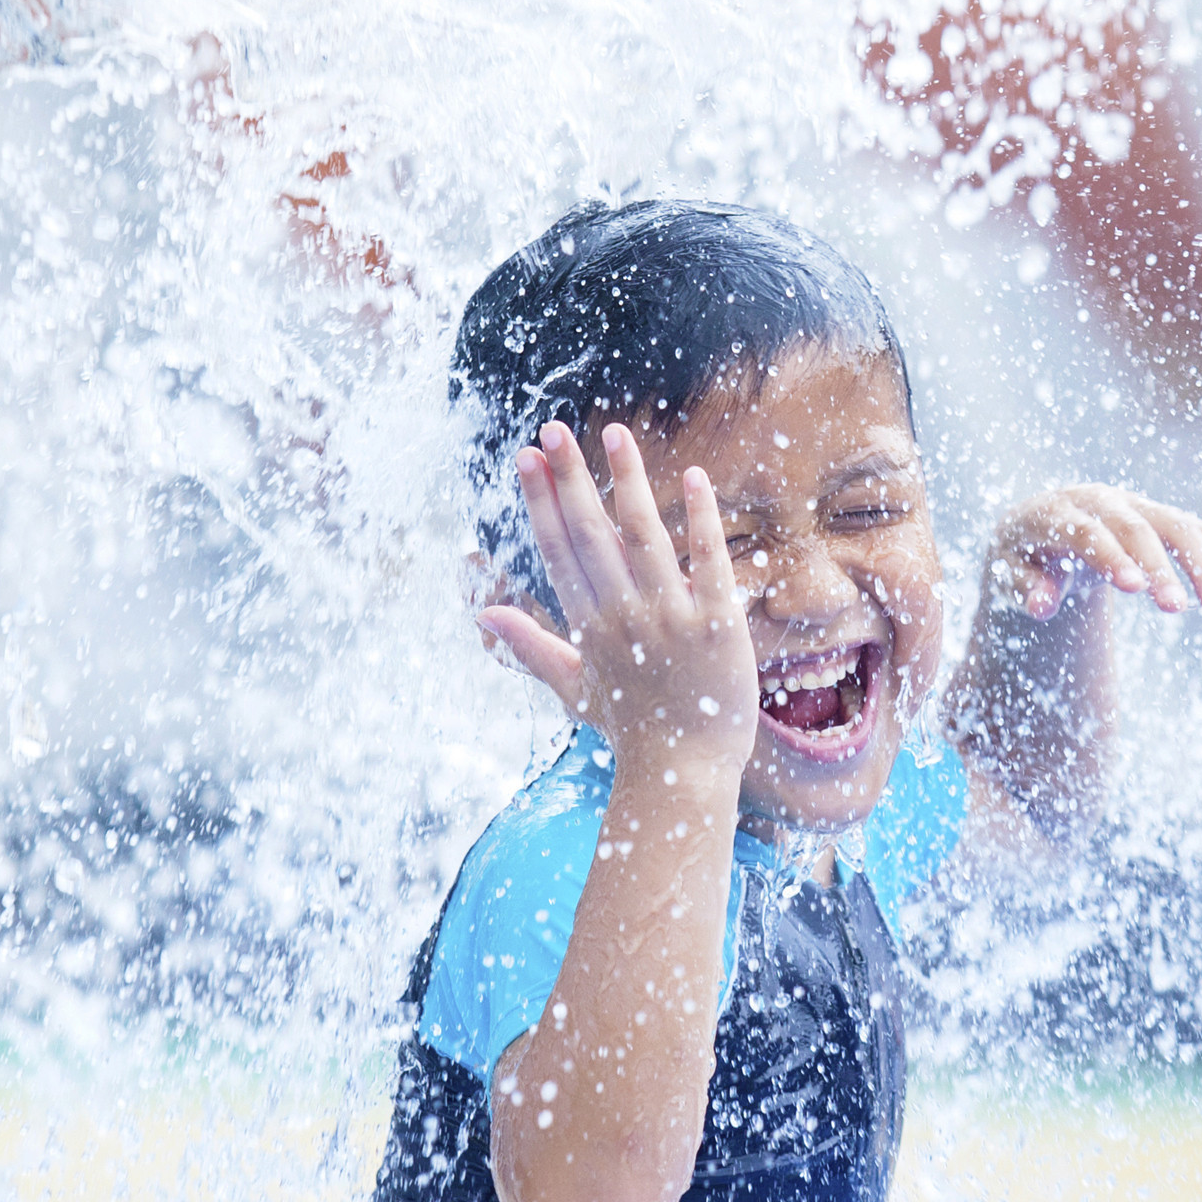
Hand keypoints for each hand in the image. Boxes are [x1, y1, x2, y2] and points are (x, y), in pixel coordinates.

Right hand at [478, 421, 759, 784]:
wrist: (687, 771)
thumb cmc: (632, 729)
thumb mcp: (572, 689)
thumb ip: (530, 646)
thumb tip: (483, 613)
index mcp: (588, 627)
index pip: (559, 551)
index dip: (542, 501)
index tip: (527, 457)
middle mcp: (623, 616)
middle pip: (590, 534)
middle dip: (569, 478)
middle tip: (553, 430)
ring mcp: (670, 619)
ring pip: (644, 536)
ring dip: (628, 481)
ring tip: (615, 434)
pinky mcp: (717, 625)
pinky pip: (708, 563)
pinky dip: (701, 521)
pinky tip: (694, 478)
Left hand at [986, 483, 1201, 622]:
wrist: (1042, 525)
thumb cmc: (1023, 556)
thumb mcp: (1008, 572)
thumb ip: (1024, 588)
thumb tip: (1042, 605)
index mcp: (1056, 512)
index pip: (1088, 531)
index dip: (1112, 557)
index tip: (1135, 588)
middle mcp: (1100, 501)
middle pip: (1137, 528)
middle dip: (1160, 567)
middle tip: (1176, 608)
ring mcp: (1133, 505)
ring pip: (1177, 525)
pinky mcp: (1158, 516)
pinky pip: (1196, 530)